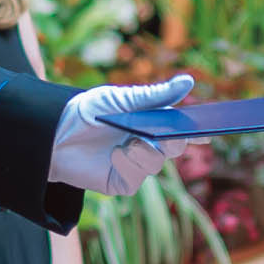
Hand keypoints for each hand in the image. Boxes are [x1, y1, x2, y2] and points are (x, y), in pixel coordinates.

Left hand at [50, 75, 196, 194]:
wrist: (54, 135)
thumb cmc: (87, 112)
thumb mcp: (122, 98)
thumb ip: (155, 95)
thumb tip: (188, 80)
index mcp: (149, 123)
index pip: (179, 127)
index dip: (195, 130)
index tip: (210, 128)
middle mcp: (145, 145)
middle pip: (174, 146)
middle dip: (174, 140)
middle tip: (168, 134)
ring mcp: (135, 165)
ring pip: (157, 161)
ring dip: (146, 150)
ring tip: (128, 141)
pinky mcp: (122, 182)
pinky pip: (137, 176)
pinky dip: (129, 163)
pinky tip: (114, 156)